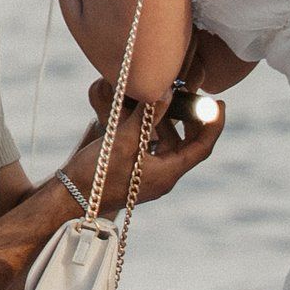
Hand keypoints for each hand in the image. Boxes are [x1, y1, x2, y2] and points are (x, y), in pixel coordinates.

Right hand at [65, 90, 222, 215]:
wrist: (69, 197)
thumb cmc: (96, 174)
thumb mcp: (124, 140)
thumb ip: (147, 116)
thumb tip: (166, 92)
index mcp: (167, 173)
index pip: (202, 147)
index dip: (214, 124)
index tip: (220, 103)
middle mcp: (163, 177)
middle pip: (188, 146)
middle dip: (191, 120)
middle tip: (192, 96)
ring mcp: (149, 177)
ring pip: (169, 146)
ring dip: (169, 123)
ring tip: (162, 100)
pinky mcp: (135, 174)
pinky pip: (153, 149)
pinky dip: (153, 131)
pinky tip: (142, 115)